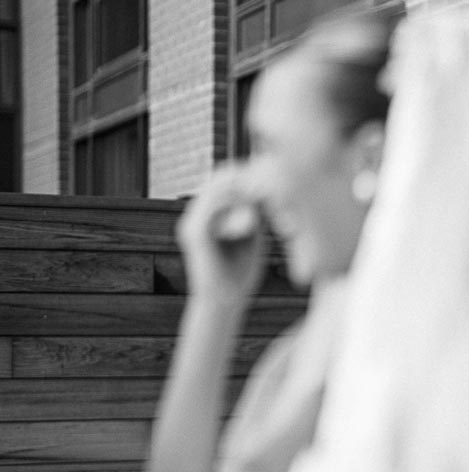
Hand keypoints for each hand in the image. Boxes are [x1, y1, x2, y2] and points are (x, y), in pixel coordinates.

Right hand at [176, 162, 268, 308]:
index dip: (247, 174)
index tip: (273, 170)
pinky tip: (256, 204)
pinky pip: (213, 207)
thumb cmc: (241, 273)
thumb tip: (274, 192)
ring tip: (266, 186)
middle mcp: (196, 216)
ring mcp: (191, 223)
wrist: (225, 302)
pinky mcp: (194, 234)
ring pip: (216, 189)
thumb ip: (257, 215)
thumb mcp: (253, 237)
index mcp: (208, 215)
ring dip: (242, 185)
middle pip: (218, 180)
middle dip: (245, 175)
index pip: (224, 182)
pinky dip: (235, 202)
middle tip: (271, 171)